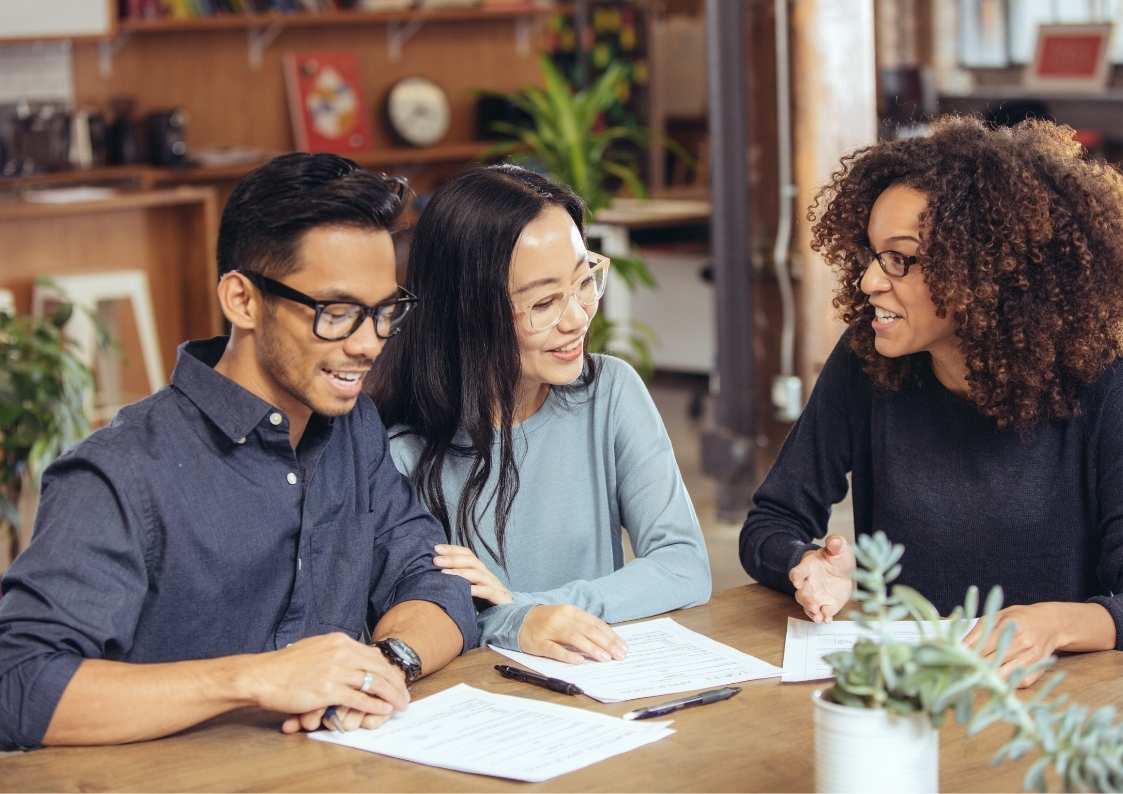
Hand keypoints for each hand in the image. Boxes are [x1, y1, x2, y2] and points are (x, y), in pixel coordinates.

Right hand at [237, 633, 408, 733]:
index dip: (388, 669)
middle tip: (405, 695)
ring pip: (375, 683)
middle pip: (379, 668)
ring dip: (391, 695)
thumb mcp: (315, 647)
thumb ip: (334, 651)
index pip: (373, 655)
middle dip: (396, 683)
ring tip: (400, 705)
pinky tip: (384, 710)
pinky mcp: (328, 690)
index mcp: (339, 641)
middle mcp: (341, 652)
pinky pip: (360, 698)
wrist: (262, 676)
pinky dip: (375, 705)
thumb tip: (350, 656)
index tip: (396, 679)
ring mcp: (336, 671)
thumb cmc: (285, 666)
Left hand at [433, 544, 512, 604]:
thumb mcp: (468, 590)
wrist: (507, 617)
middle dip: (452, 559)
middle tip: (435, 560)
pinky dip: (475, 590)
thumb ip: (457, 582)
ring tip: (443, 573)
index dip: (452, 549)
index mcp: (480, 571)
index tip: (436, 548)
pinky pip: (487, 591)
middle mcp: (487, 575)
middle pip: (471, 561)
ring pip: (477, 574)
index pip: (467, 554)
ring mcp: (494, 586)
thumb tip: (434, 575)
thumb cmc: (484, 604)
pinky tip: (464, 590)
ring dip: (460, 572)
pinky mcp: (500, 598)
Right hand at [517, 604, 627, 663]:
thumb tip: (606, 640)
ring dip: (592, 649)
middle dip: (607, 643)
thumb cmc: (547, 621)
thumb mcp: (566, 618)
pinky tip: (579, 661)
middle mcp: (561, 618)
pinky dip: (568, 655)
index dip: (611, 635)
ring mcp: (549, 630)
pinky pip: (554, 649)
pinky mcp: (538, 642)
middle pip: (588, 630)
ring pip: (574, 638)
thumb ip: (583, 626)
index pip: (595, 623)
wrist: (518, 619)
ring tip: (605, 658)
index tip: (623, 646)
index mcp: (571, 611)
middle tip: (620, 655)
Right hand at [789, 535, 854, 622]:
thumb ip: (835, 543)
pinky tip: (828, 619)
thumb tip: (833, 542)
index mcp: (808, 567)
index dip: (796, 577)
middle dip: (806, 600)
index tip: (797, 582)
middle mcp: (808, 584)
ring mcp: (816, 596)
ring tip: (818, 617)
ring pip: (808, 605)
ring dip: (812, 612)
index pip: (797, 572)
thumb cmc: (836, 558)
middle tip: (813, 606)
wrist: (843, 571)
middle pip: (801, 593)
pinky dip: (824, 617)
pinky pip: (822, 613)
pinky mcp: (826, 606)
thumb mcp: (839, 548)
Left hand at [963, 603, 1064, 688]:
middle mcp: (1021, 642)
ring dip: (988, 679)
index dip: (965, 656)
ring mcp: (1031, 657)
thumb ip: (979, 630)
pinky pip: (1019, 682)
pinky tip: (996, 681)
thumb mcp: (997, 615)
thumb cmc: (1019, 618)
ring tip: (974, 679)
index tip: (952, 662)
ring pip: (1003, 675)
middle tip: (958, 673)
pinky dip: (1007, 683)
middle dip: (973, 669)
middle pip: (990, 662)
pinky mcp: (1038, 668)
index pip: (981, 647)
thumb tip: (958, 646)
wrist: (1052, 623)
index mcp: (1007, 625)